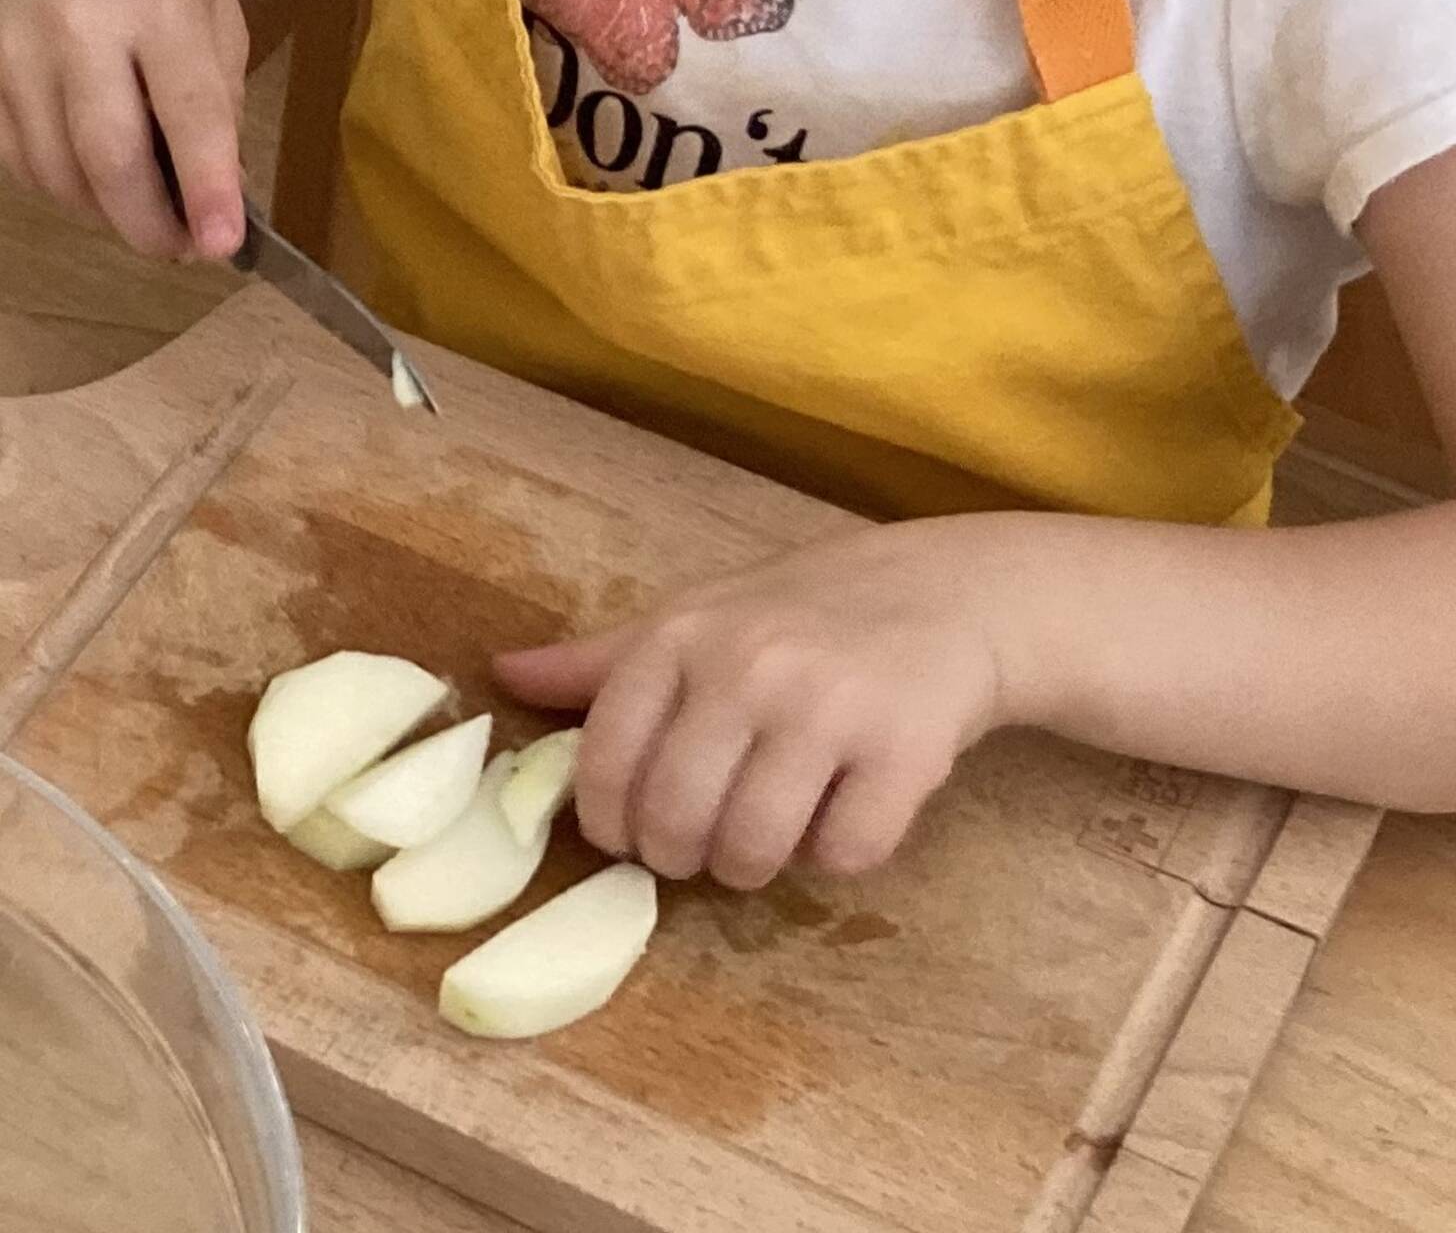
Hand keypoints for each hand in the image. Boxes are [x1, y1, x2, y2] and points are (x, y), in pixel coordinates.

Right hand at [0, 0, 247, 258]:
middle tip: (181, 250)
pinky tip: (90, 177)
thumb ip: (220, 108)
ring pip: (55, 169)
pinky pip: (13, 154)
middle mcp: (77, 20)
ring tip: (141, 211)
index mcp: (159, 6)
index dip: (206, 191)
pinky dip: (58, 185)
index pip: (189, 117)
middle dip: (150, 225)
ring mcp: (11, 37)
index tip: (222, 246)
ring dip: (104, 212)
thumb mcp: (217, 20)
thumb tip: (216, 200)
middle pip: (109, 158)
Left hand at [494, 518, 1010, 889]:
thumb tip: (501, 675)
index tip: (633, 833)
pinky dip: (837, 854)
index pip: (604, 765)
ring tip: (770, 833)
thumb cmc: (806, 611)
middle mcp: (748, 666)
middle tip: (706, 841)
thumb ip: (604, 659)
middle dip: (681, 855)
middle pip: (673, 822)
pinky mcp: (904, 752)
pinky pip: (842, 855)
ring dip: (754, 866)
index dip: (609, 823)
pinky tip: (844, 810)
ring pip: (752, 851)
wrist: (950, 593)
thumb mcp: (699, 615)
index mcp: (682, 635)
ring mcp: (827, 708)